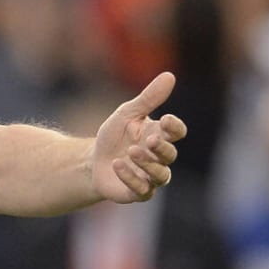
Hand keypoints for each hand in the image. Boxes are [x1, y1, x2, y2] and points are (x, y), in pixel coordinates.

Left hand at [91, 72, 186, 202]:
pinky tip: (117, 165)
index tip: (166, 120)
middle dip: (162, 148)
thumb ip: (148, 99)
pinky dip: (130, 178)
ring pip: (161, 175)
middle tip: (150, 139)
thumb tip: (169, 75)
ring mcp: (150, 177)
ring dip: (148, 163)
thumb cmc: (113, 137)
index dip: (175, 128)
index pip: (177, 132)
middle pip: (170, 154)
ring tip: (132, 152)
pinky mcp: (138, 192)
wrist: (92, 163)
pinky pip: (143, 190)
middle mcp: (159, 158)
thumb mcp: (127, 114)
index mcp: (159, 136)